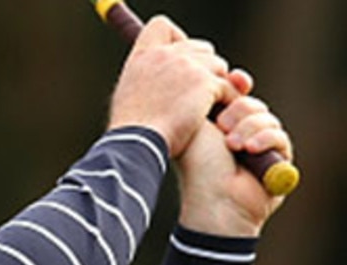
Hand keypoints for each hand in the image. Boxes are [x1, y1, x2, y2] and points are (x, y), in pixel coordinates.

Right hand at [107, 16, 239, 157]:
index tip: (178, 59)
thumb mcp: (129, 98)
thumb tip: (160, 80)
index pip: (161, 26)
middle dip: (204, 68)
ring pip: (218, 66)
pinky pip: (228, 88)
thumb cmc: (132, 132)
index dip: (176, 39)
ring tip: (206, 108)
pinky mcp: (205, 83)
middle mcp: (165, 55)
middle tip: (200, 92)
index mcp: (142, 57)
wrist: (137, 145)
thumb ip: (147, 80)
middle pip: (200, 47)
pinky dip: (226, 103)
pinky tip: (217, 120)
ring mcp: (187, 66)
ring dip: (216, 85)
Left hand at [176, 75, 293, 236]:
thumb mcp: (197, 126)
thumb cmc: (196, 167)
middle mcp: (239, 135)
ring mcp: (260, 147)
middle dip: (239, 110)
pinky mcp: (278, 160)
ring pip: (266, 117)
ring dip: (248, 128)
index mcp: (218, 125)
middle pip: (251, 103)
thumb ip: (209, 100)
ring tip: (231, 145)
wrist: (211, 201)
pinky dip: (264, 140)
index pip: (236, 95)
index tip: (233, 80)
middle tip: (222, 126)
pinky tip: (248, 149)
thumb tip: (228, 76)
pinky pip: (280, 137)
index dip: (236, 86)